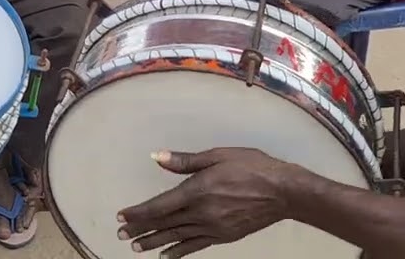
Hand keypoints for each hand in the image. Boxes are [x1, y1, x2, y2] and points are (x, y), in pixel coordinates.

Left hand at [118, 148, 300, 256]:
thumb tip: (157, 157)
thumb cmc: (252, 167)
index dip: (138, 213)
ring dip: (155, 242)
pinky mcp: (223, 236)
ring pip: (176, 236)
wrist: (283, 191)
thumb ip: (185, 161)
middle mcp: (202, 213)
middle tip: (121, 235)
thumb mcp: (217, 156)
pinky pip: (195, 245)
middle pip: (164, 223)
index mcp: (197, 191)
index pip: (159, 206)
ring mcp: (213, 227)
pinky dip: (178, 251)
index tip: (122, 216)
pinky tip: (166, 255)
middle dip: (140, 229)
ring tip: (136, 247)